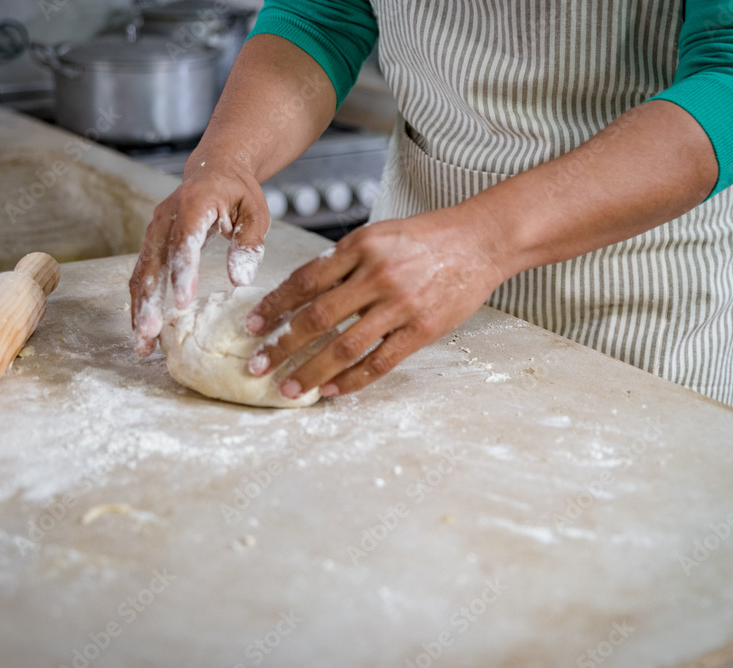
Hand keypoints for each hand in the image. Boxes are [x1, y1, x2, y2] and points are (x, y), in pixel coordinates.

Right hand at [129, 158, 269, 355]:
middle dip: (150, 301)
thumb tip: (240, 280)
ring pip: (142, 274)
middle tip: (150, 334)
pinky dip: (141, 302)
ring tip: (142, 345)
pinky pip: (143, 276)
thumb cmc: (238, 192)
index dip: (182, 272)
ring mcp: (154, 231)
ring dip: (140, 309)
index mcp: (193, 204)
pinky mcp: (152, 244)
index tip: (183, 303)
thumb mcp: (255, 212)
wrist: (214, 169)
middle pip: (153, 263)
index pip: (184, 241)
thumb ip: (248, 244)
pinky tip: (143, 329)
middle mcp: (165, 218)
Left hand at [245, 208, 507, 397]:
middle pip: (317, 317)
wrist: (479, 241)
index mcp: (360, 247)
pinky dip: (351, 380)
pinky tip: (329, 390)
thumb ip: (342, 263)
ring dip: (310, 371)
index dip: (274, 306)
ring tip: (288, 389)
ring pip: (344, 346)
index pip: (305, 281)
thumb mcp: (377, 236)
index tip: (253, 326)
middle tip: (257, 365)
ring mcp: (401, 305)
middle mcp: (377, 275)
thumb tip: (300, 296)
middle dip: (282, 345)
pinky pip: (379, 362)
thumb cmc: (425, 239)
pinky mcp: (422, 330)